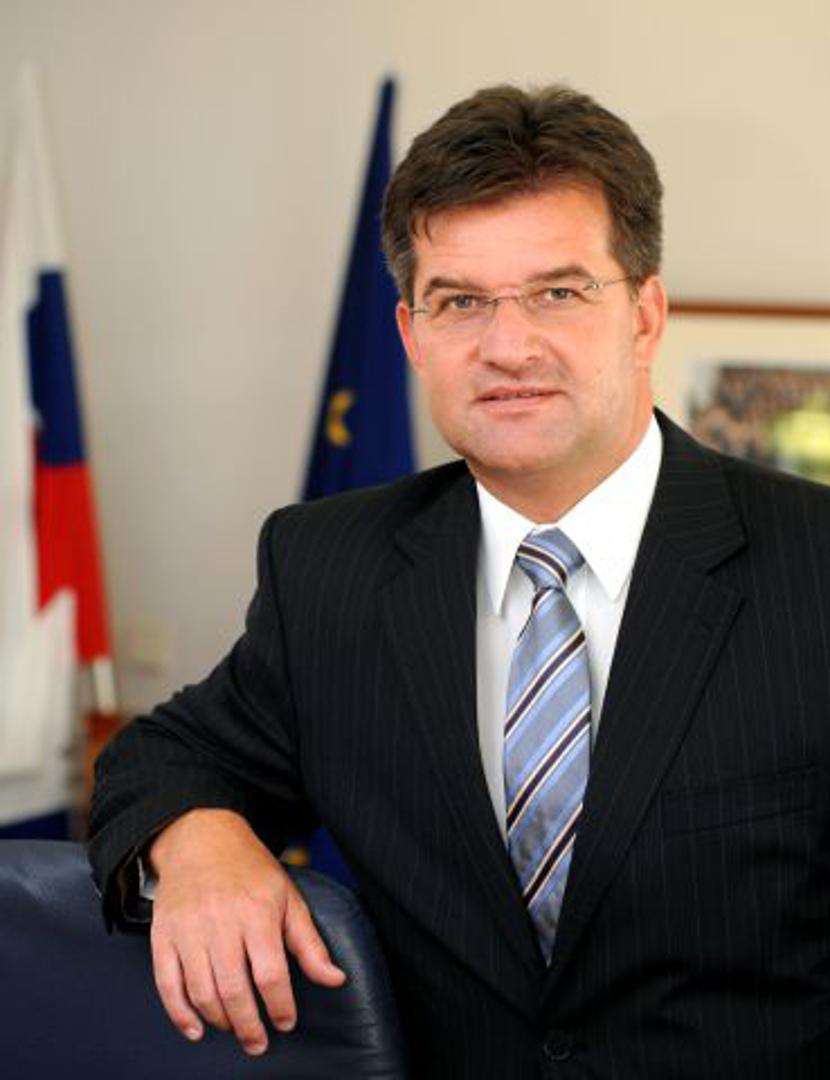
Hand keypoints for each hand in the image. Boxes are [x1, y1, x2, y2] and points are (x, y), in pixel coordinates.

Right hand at [147, 808, 345, 1055]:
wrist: (202, 839)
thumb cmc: (250, 870)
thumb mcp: (288, 898)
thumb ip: (310, 944)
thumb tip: (335, 979)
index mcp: (257, 912)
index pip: (270, 974)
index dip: (280, 1006)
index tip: (286, 1022)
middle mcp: (220, 922)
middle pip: (233, 989)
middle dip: (249, 1025)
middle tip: (258, 1043)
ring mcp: (188, 929)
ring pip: (201, 991)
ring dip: (220, 1021)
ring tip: (235, 1029)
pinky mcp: (162, 935)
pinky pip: (167, 984)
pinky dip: (179, 1014)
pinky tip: (196, 1029)